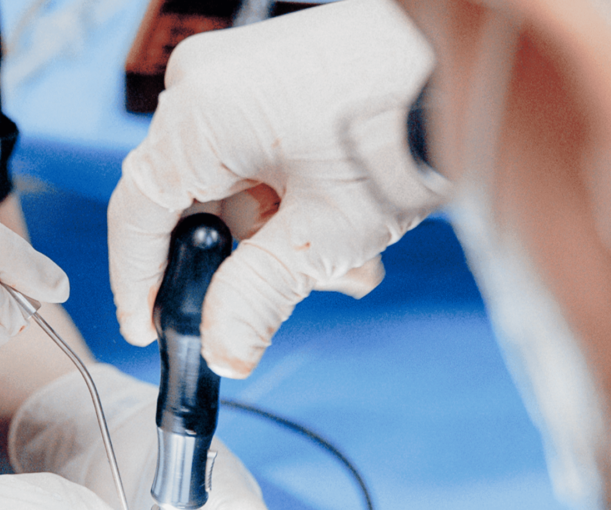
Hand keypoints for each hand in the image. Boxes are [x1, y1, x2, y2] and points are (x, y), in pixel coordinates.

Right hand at [108, 0, 447, 377]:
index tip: (148, 327)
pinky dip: (290, 200)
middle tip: (286, 295)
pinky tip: (345, 224)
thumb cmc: (408, 118)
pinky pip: (253, 156)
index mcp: (201, 114)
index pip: (138, 213)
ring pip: (229, 186)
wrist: (472, 58)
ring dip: (280, 238)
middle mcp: (206, 85)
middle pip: (189, 203)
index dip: (138, 281)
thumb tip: (224, 351)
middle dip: (244, 262)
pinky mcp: (269, 78)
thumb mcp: (326, 231)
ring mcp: (236, 76)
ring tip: (346, 260)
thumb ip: (258, 297)